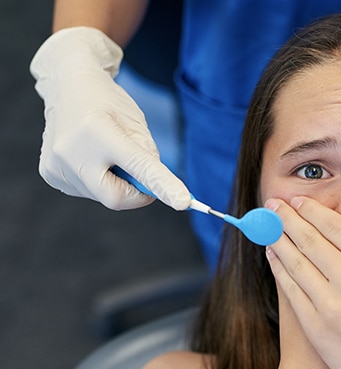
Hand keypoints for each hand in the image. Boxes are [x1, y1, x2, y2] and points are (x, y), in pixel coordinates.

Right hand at [30, 27, 189, 209]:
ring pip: (102, 195)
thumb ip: (148, 156)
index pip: (138, 167)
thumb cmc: (107, 103)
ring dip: (115, 182)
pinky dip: (99, 180)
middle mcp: (72, 151)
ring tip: (107, 153)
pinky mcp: (50, 174)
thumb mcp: (136, 122)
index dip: (163, 186)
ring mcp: (56, 165)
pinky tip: (91, 157)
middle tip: (141, 174)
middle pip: (115, 197)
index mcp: (98, 131)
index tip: (183, 202)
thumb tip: (156, 189)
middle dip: (136, 193)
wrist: (66, 86)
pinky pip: (87, 190)